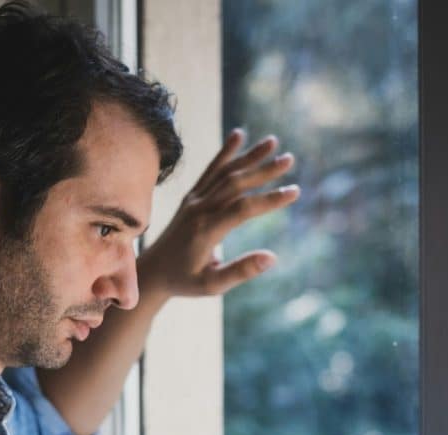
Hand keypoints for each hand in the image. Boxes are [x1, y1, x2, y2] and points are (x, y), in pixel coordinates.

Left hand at [137, 129, 299, 302]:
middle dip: (263, 171)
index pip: (242, 209)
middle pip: (235, 184)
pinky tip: (238, 135)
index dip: (269, 200)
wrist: (152, 271)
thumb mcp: (212, 286)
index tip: (294, 191)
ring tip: (273, 142)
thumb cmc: (185, 281)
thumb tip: (272, 257)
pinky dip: (225, 153)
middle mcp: (199, 210)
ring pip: (224, 173)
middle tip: (290, 159)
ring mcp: (193, 200)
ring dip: (249, 156)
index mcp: (206, 231)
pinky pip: (210, 171)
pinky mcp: (191, 197)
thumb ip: (240, 271)